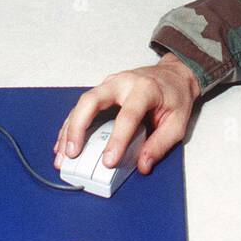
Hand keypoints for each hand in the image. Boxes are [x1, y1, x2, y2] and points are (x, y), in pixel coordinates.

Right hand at [55, 54, 199, 174]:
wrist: (174, 75)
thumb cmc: (175, 97)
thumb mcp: (177, 123)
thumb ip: (160, 145)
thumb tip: (142, 165)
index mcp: (145, 89)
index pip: (128, 115)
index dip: (117, 139)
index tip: (108, 162)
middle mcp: (122, 82)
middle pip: (91, 100)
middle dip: (78, 128)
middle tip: (72, 153)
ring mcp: (109, 84)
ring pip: (81, 104)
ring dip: (68, 130)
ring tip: (63, 155)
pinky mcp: (102, 90)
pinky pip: (81, 107)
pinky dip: (70, 126)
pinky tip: (64, 144)